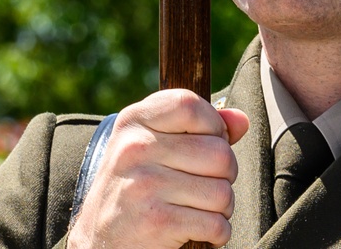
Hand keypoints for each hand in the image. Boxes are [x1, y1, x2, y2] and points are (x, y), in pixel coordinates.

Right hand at [67, 89, 249, 248]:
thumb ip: (198, 130)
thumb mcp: (153, 149)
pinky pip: (216, 225)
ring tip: (197, 210)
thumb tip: (240, 120)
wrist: (99, 242)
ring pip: (222, 191)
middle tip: (202, 186)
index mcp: (133, 122)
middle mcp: (135, 148)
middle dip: (224, 175)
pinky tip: (194, 230)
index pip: (190, 104)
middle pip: (219, 152)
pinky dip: (216, 234)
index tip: (207, 143)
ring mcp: (144, 184)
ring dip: (220, 208)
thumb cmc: (134, 190)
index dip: (213, 126)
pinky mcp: (156, 222)